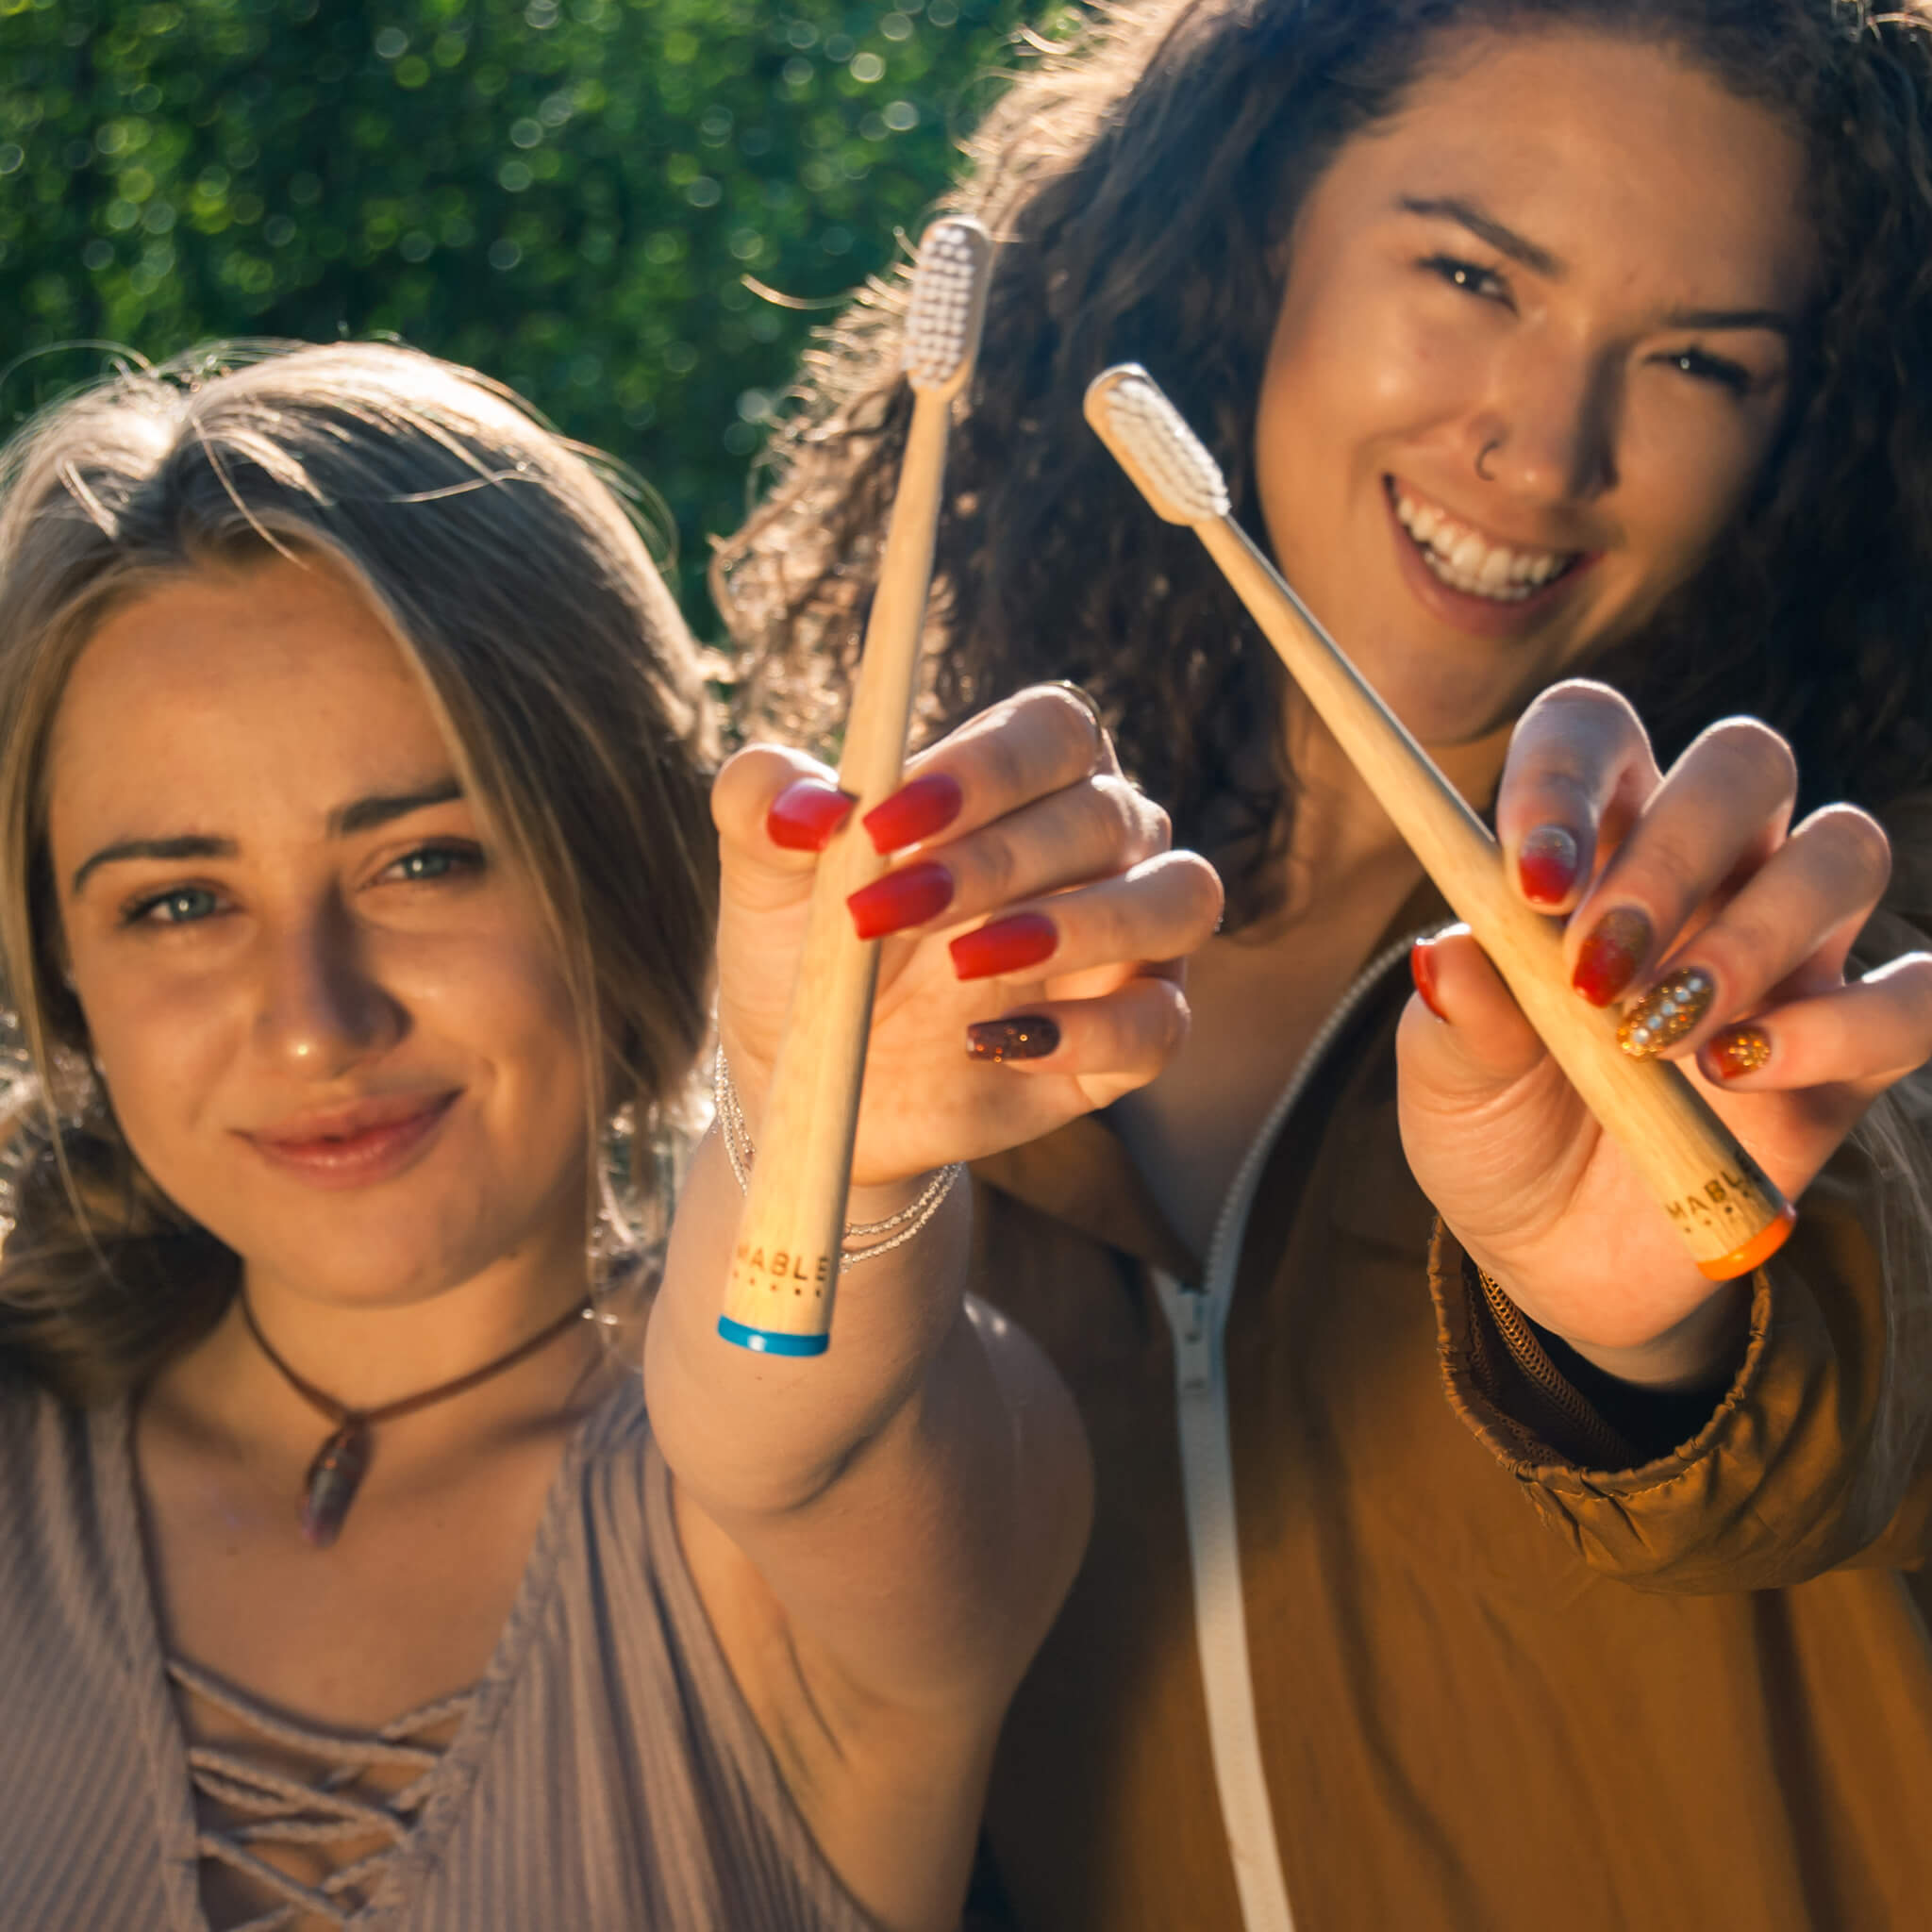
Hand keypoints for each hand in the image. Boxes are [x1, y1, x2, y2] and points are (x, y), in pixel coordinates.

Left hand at [713, 684, 1223, 1187]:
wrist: (811, 1080)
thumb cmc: (804, 946)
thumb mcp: (762, 873)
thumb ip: (764, 802)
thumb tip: (810, 805)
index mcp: (1024, 777)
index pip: (1052, 730)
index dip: (985, 767)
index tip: (887, 820)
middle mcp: (1099, 844)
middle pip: (1103, 814)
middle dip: (994, 862)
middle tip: (884, 913)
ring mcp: (1129, 940)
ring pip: (1176, 898)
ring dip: (1081, 925)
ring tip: (964, 964)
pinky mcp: (1130, 1036)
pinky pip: (1161, 1021)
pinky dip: (1091, 1030)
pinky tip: (992, 1045)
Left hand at [1398, 680, 1931, 1385]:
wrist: (1553, 1256)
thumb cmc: (1495, 1129)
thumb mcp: (1447, 1082)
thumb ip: (1455, 1015)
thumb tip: (1446, 952)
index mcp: (1588, 843)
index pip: (1594, 735)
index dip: (1566, 776)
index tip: (1531, 880)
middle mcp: (1704, 872)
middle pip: (1743, 764)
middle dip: (1673, 855)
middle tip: (1596, 972)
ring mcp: (1790, 951)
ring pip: (1841, 851)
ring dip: (1751, 937)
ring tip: (1659, 1036)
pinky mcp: (1854, 1048)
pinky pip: (1916, 994)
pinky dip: (1845, 1025)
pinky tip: (1746, 1072)